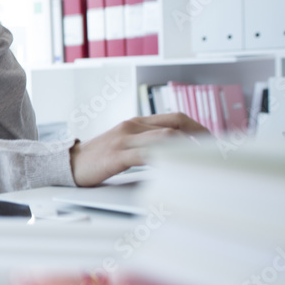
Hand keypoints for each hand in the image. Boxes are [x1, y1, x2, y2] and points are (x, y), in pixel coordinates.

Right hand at [69, 113, 209, 186]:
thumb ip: (145, 145)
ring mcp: (125, 139)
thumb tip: (174, 155)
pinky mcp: (118, 155)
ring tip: (205, 159)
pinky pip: (148, 154)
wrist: (67, 164)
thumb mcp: (124, 146)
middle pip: (176, 122)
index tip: (214, 142)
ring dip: (189, 147)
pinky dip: (167, 158)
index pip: (175, 118)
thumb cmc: (96, 159)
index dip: (199, 127)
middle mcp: (133, 126)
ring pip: (166, 136)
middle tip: (217, 150)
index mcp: (136, 123)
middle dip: (201, 135)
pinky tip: (178, 167)